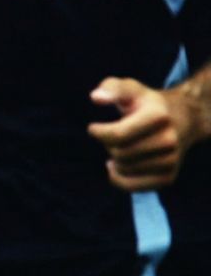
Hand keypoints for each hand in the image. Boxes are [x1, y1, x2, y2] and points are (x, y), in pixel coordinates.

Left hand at [89, 77, 210, 190]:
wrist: (182, 120)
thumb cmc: (146, 104)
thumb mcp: (130, 88)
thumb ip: (111, 88)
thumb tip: (96, 98)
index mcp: (158, 116)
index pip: (118, 134)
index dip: (98, 132)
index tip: (93, 128)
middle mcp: (168, 140)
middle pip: (119, 153)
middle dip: (107, 145)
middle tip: (113, 136)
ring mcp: (171, 161)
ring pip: (124, 169)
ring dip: (114, 159)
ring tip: (121, 147)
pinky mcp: (167, 177)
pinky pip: (132, 187)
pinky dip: (118, 178)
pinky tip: (116, 166)